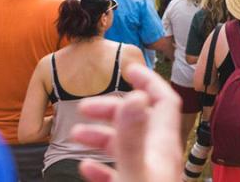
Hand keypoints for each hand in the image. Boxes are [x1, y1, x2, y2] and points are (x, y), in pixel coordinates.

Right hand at [71, 64, 182, 181]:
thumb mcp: (136, 171)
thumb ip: (134, 136)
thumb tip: (136, 96)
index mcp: (163, 145)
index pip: (164, 101)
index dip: (149, 81)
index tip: (128, 68)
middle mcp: (158, 155)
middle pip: (137, 120)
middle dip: (111, 109)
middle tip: (83, 107)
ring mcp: (148, 171)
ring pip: (124, 146)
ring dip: (100, 136)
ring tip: (76, 135)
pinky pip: (119, 171)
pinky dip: (101, 166)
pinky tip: (85, 167)